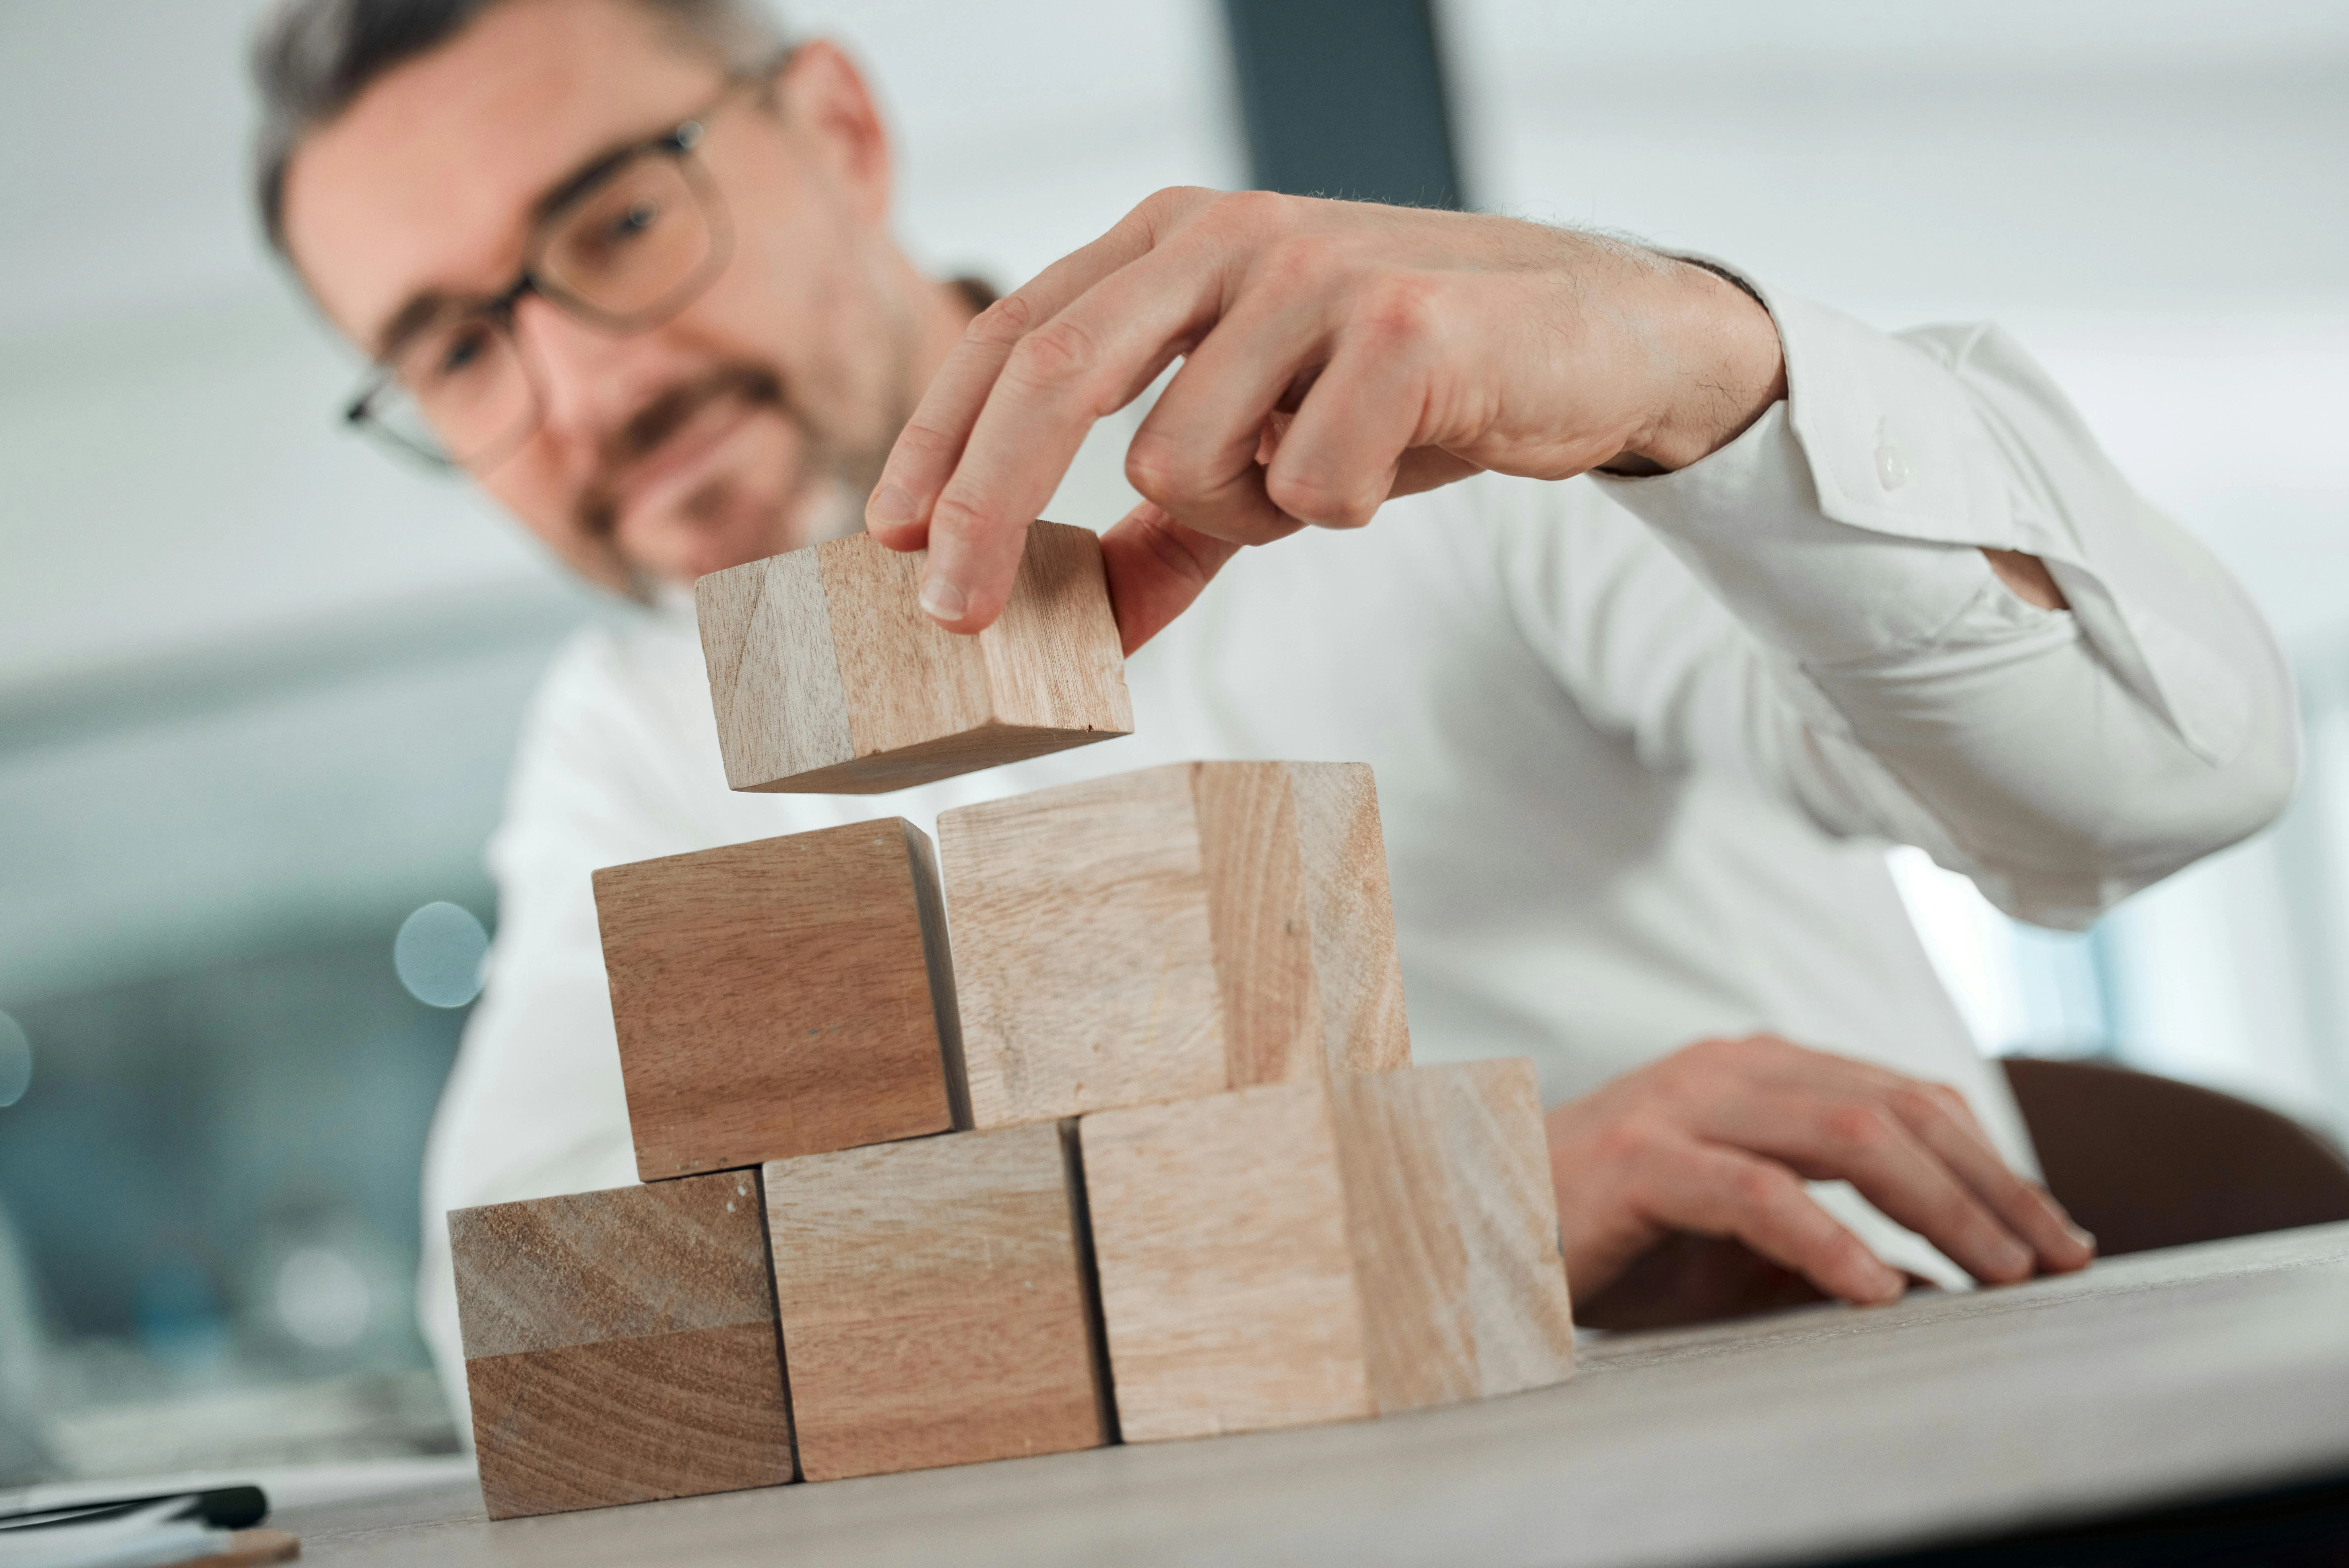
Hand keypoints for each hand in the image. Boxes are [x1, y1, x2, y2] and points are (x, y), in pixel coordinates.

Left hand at [865, 187, 1785, 648]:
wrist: (1588, 339)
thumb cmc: (1403, 388)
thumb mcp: (1263, 444)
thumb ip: (1168, 530)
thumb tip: (1079, 634)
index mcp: (1171, 242)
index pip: (1013, 335)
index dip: (939, 440)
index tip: (887, 539)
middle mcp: (1225, 235)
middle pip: (1050, 375)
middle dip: (986, 508)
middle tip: (954, 619)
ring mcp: (1311, 272)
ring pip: (1187, 461)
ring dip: (1247, 514)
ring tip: (1324, 474)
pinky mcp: (1401, 327)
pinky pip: (1306, 485)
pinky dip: (1339, 505)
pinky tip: (1393, 459)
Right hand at [1547, 1034, 2095, 1309]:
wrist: (1473, 1227)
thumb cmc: (1611, 1239)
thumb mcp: (1738, 1235)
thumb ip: (1826, 1233)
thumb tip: (1941, 1277)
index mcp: (1756, 1073)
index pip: (1905, 1099)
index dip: (1992, 1163)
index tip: (2056, 1232)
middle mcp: (1727, 1069)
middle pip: (1896, 1108)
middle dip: (1991, 1186)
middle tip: (2056, 1258)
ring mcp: (1679, 1106)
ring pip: (1846, 1134)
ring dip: (1939, 1206)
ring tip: (1999, 1272)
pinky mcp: (1637, 1161)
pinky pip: (1755, 1193)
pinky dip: (1828, 1242)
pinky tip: (1879, 1290)